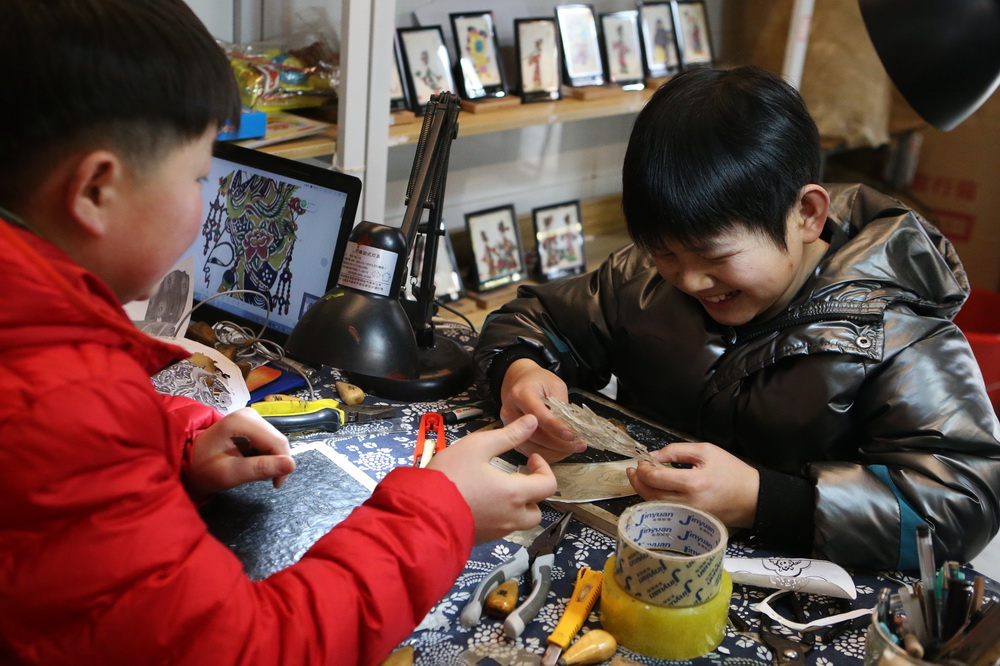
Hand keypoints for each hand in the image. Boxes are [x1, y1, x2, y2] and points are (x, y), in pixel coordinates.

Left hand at [187, 408, 295, 497]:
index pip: (278, 442)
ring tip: (252, 471)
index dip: (282, 465)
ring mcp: (250, 418)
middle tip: (261, 480)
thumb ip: (259, 468)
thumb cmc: (203, 469)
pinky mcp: (251, 424)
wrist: (187, 463)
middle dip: (274, 463)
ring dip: (269, 460)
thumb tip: (291, 465)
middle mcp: (250, 414)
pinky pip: (268, 441)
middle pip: (278, 441)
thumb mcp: (230, 473)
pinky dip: (264, 455)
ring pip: (275, 442)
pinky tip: (250, 462)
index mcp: (243, 422)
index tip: (275, 484)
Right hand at [427, 415, 557, 543]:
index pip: (548, 485)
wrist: (421, 513)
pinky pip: (500, 529)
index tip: (530, 458)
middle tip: (517, 478)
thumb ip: (508, 435)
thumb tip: (532, 421)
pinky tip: (481, 501)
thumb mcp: (478, 446)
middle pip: (536, 510)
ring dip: (516, 507)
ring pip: (519, 522)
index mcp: (514, 494)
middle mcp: (510, 517)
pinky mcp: (481, 539)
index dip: (544, 469)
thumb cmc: (450, 477)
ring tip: (499, 490)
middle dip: (532, 493)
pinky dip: (499, 516)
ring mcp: (496, 531)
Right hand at [498, 359, 584, 461]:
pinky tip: (560, 451)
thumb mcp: (555, 385)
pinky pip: (530, 451)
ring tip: (572, 449)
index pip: (539, 415)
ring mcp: (510, 427)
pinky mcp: (513, 437)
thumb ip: (561, 405)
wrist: (521, 383)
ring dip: (555, 452)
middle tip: (578, 445)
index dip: (556, 427)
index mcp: (520, 394)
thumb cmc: (538, 382)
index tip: (571, 435)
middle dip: (559, 444)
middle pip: (535, 435)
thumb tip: (570, 427)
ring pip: (532, 448)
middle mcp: (511, 412)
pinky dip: (547, 454)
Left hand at [626, 442, 759, 528]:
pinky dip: (655, 500)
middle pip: (649, 494)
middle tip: (633, 470)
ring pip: (654, 505)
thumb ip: (677, 451)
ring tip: (640, 478)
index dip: (643, 469)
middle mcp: (688, 503)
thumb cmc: (732, 472)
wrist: (753, 498)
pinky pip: (665, 511)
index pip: (655, 478)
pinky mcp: (690, 522)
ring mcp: (689, 515)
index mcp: (693, 483)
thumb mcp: (706, 451)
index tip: (642, 461)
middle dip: (636, 481)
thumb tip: (653, 456)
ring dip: (643, 491)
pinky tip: (654, 490)